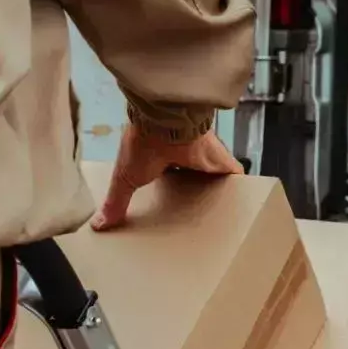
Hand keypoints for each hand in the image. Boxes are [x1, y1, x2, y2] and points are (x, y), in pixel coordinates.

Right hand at [91, 125, 242, 230]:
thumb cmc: (142, 143)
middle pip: (196, 178)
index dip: (173, 188)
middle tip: (202, 214)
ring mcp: (207, 158)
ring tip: (224, 212)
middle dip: (199, 192)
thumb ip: (116, 201)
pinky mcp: (222, 161)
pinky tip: (248, 202)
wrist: (164, 124)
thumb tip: (98, 224)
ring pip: (217, 178)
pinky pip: (237, 175)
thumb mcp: (126, 178)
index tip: (175, 205)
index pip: (170, 175)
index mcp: (163, 159)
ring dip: (221, 191)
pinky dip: (244, 187)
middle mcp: (187, 157)